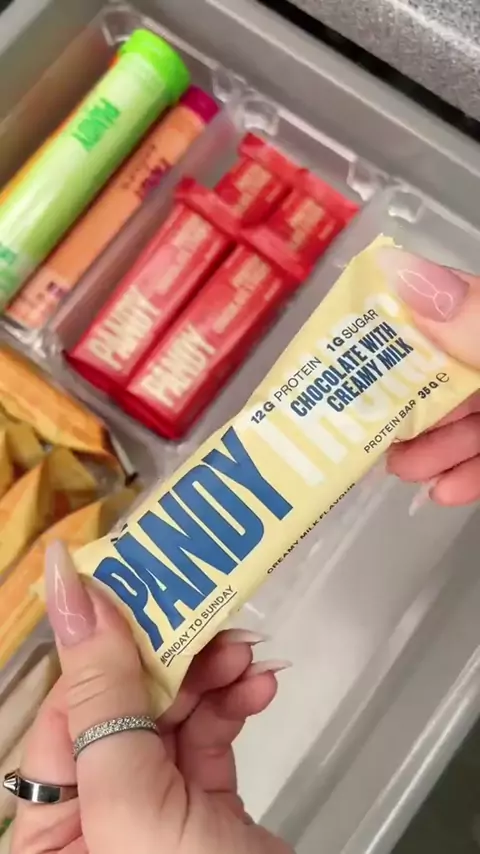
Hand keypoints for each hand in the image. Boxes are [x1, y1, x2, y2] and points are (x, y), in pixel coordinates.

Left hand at [13, 541, 291, 853]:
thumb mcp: (130, 800)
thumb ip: (99, 694)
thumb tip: (70, 587)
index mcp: (50, 823)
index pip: (68, 705)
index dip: (105, 643)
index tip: (145, 584)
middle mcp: (93, 812)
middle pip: (123, 704)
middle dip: (172, 658)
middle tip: (212, 616)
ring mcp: (150, 809)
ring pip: (171, 715)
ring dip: (210, 677)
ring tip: (246, 655)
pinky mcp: (202, 807)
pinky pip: (209, 738)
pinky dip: (232, 706)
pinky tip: (257, 687)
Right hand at [379, 249, 479, 506]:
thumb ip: (471, 319)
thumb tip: (397, 269)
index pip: (446, 310)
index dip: (401, 330)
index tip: (356, 357)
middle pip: (452, 373)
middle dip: (411, 406)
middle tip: (371, 432)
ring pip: (472, 419)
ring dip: (434, 448)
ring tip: (405, 470)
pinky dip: (470, 473)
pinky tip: (445, 491)